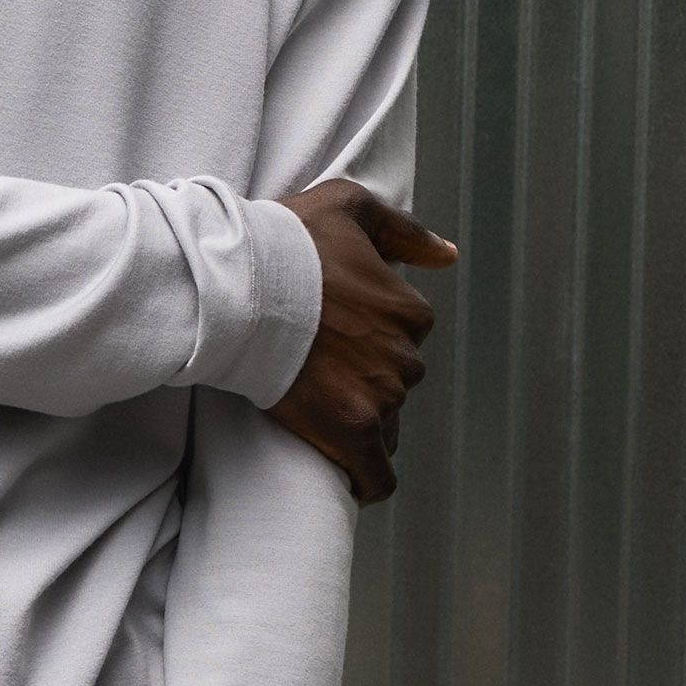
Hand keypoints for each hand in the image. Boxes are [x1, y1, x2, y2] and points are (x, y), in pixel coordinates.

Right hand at [267, 176, 457, 505]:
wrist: (239, 288)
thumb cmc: (286, 241)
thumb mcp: (349, 206)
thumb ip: (403, 229)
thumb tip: (447, 255)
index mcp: (410, 310)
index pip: (404, 333)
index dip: (369, 332)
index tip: (335, 332)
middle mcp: (405, 357)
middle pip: (394, 379)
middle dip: (365, 376)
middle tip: (317, 366)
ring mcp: (381, 398)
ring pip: (384, 422)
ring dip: (358, 418)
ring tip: (315, 405)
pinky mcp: (352, 432)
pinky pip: (376, 475)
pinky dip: (367, 479)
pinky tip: (350, 476)